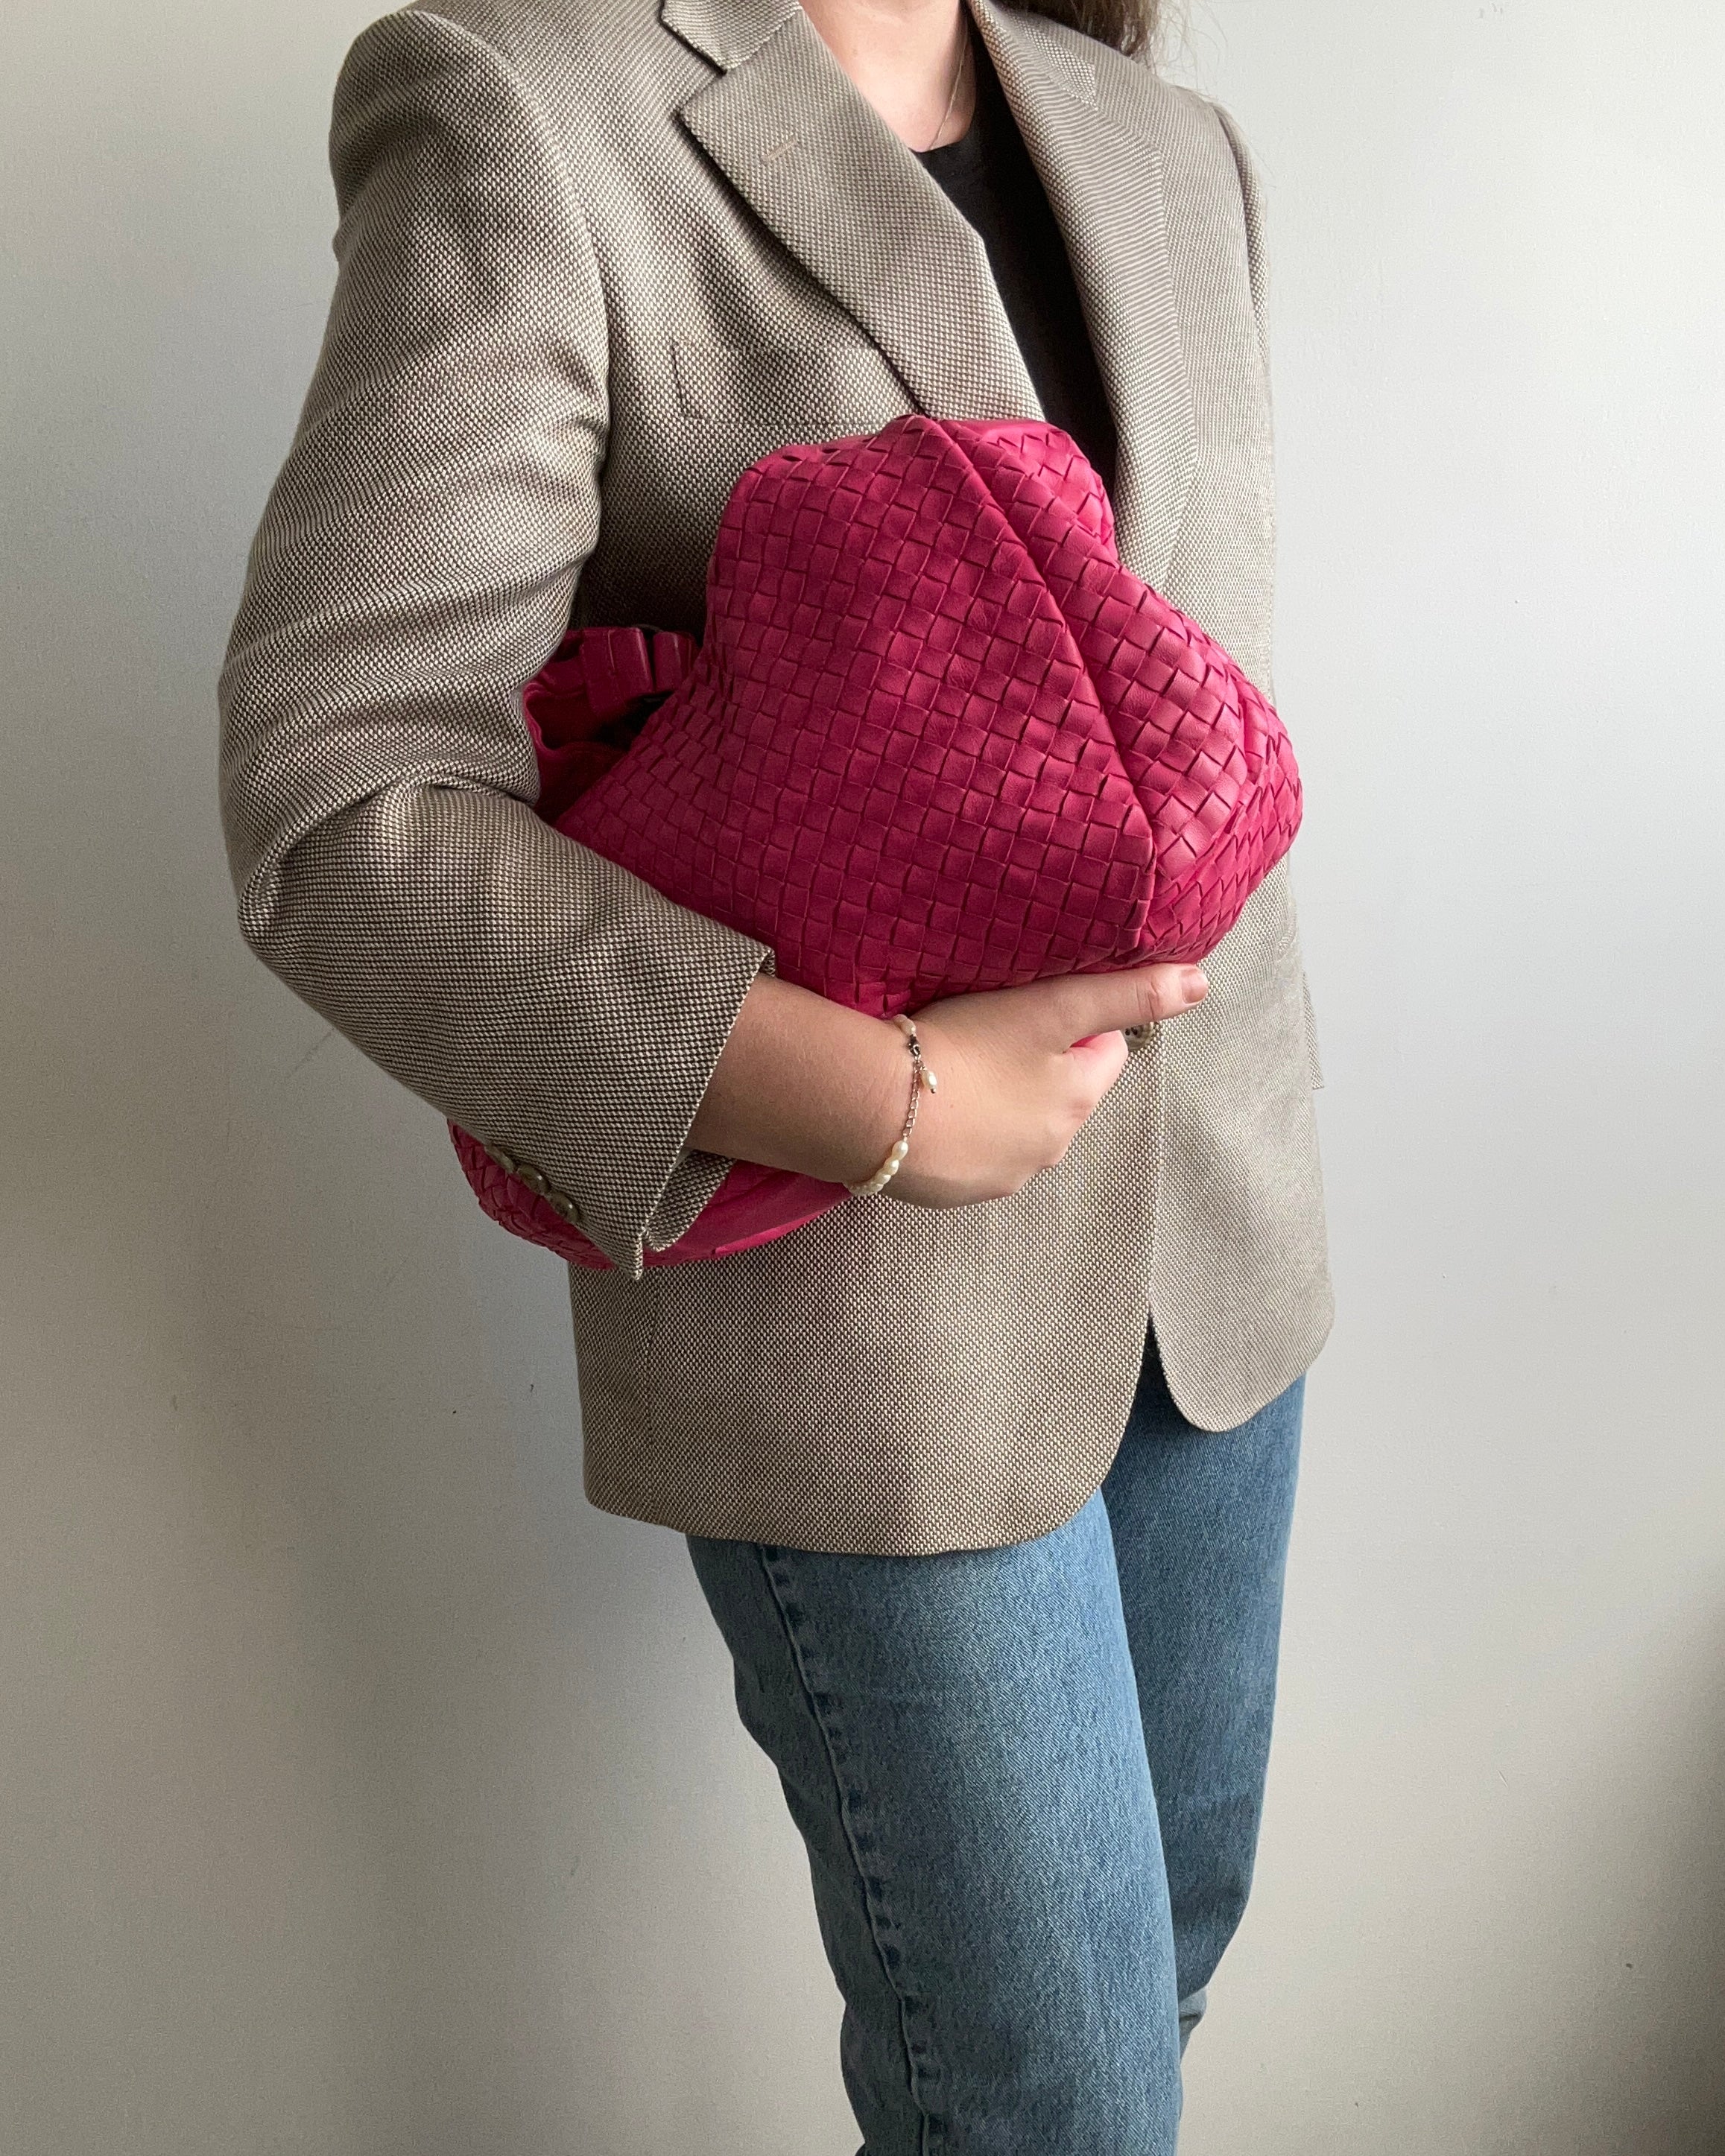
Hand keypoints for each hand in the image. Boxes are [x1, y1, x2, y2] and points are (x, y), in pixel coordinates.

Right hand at [889, 964, 1208, 1207]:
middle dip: (1035, 1062)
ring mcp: (1000, 1177)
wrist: (871, 1109)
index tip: (1030, 1004)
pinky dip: (960, 1128)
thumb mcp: (1050, 1007)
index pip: (1104, 1052)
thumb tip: (1200, 984)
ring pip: (1015, 1124)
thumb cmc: (964, 1049)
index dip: (1073, 1021)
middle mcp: (1050, 1150)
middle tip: (986, 1029)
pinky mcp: (952, 1192)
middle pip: (1060, 1091)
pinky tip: (928, 1103)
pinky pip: (971, 1151)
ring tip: (952, 1064)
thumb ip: (1127, 994)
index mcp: (1077, 1102)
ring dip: (996, 1097)